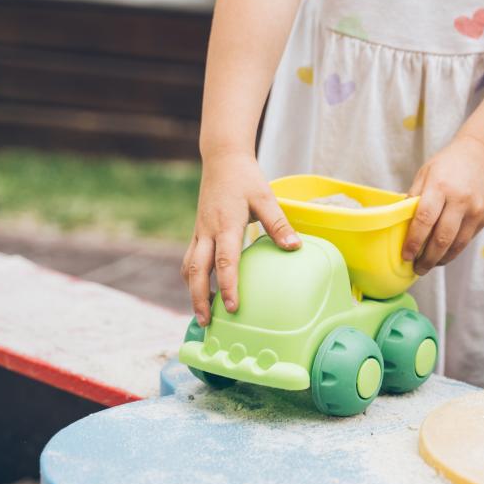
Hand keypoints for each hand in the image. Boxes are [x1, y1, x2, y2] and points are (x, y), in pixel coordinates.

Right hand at [184, 152, 299, 324]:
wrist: (222, 159)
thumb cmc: (246, 179)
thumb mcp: (266, 198)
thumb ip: (279, 224)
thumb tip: (295, 247)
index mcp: (226, 225)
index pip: (225, 262)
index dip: (228, 287)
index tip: (233, 308)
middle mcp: (207, 232)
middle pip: (196, 272)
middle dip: (199, 299)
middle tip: (207, 323)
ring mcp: (199, 233)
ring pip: (189, 267)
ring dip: (192, 292)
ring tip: (202, 313)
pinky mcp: (198, 232)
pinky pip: (190, 259)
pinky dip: (192, 278)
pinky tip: (202, 289)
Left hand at [402, 134, 483, 274]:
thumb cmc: (449, 164)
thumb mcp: (425, 173)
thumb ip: (414, 198)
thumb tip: (399, 224)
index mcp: (440, 186)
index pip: (424, 220)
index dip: (413, 242)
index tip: (406, 256)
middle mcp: (460, 200)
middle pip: (442, 238)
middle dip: (427, 259)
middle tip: (417, 269)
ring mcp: (475, 210)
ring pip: (457, 245)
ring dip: (441, 259)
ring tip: (429, 265)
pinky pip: (467, 240)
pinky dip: (453, 251)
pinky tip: (443, 254)